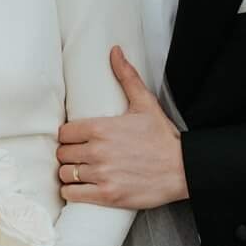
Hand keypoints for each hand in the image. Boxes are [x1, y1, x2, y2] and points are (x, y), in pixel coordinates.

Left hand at [57, 46, 187, 208]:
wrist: (183, 168)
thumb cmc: (162, 137)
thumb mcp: (145, 104)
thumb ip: (126, 77)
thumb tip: (114, 51)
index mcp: (101, 128)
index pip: (64, 132)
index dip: (67, 136)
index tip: (75, 140)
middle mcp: (97, 151)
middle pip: (62, 153)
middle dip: (68, 154)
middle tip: (78, 156)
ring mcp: (101, 174)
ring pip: (65, 173)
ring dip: (69, 173)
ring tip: (79, 171)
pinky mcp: (107, 195)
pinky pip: (72, 194)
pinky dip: (72, 191)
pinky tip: (80, 187)